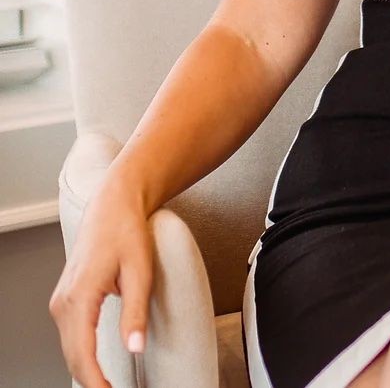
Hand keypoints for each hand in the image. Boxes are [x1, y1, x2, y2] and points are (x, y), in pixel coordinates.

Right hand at [49, 177, 154, 387]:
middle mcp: (63, 303)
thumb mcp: (140, 271)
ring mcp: (60, 302)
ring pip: (70, 349)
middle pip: (73, 357)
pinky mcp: (66, 300)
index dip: (96, 382)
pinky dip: (82, 356)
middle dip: (91, 382)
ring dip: (86, 372)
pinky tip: (98, 370)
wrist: (112, 207)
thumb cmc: (128, 233)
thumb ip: (135, 312)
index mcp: (80, 297)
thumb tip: (136, 350)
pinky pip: (70, 337)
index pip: (82, 354)